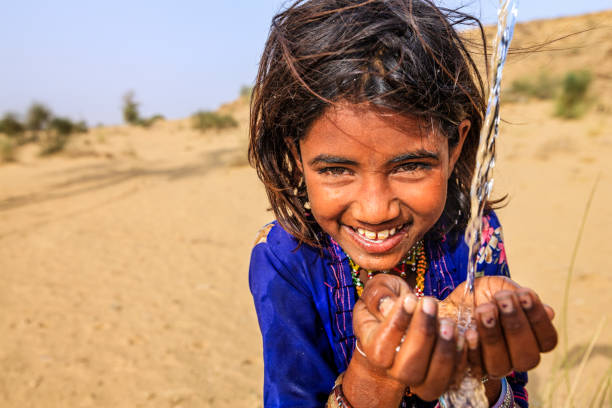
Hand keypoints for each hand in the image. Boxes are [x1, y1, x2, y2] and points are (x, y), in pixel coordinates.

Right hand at [343, 274, 464, 403]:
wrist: (404, 318)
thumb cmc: (389, 302)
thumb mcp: (378, 289)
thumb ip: (378, 295)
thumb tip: (387, 306)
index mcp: (373, 349)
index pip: (381, 348)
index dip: (396, 325)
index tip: (409, 300)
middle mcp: (394, 371)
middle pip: (407, 370)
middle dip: (422, 335)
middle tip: (430, 304)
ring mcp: (419, 379)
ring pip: (431, 383)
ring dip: (444, 351)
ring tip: (448, 321)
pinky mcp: (442, 379)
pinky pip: (454, 378)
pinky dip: (462, 358)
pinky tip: (464, 334)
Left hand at [443, 276, 557, 378]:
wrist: (447, 302)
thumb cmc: (479, 295)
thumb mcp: (498, 287)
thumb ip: (519, 297)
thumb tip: (549, 312)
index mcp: (531, 339)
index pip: (547, 341)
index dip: (538, 319)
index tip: (524, 295)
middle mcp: (516, 357)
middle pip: (528, 357)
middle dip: (516, 326)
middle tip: (503, 301)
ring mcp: (494, 366)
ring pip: (501, 365)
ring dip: (494, 336)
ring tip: (484, 309)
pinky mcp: (470, 369)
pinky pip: (475, 368)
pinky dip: (473, 348)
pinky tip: (468, 330)